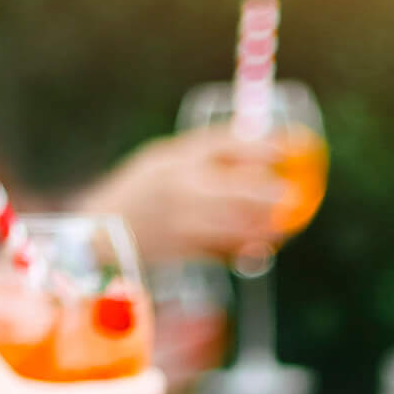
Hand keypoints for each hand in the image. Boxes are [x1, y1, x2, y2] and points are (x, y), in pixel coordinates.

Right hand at [84, 126, 287, 263]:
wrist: (100, 233)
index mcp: (175, 159)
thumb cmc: (139, 191)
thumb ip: (202, 153)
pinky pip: (221, 250)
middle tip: (293, 194)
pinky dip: (244, 249)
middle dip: (267, 192)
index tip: (287, 146)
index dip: (259, 145)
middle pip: (233, 189)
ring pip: (232, 224)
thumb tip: (253, 143)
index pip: (222, 146)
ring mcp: (180, 221)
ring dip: (263, 226)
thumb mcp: (162, 159)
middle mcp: (179, 188)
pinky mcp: (182, 250)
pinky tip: (262, 248)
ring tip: (286, 225)